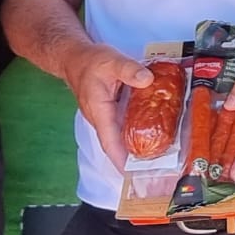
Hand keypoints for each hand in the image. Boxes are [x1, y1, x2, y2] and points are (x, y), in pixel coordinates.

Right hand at [62, 44, 152, 165]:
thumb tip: (147, 79)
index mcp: (99, 111)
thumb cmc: (90, 61)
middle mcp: (101, 119)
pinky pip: (123, 127)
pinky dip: (136, 133)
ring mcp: (105, 117)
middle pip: (117, 145)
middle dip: (133, 161)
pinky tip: (152, 135)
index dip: (121, 160)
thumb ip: (129, 69)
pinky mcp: (110, 112)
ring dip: (135, 149)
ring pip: (120, 137)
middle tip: (156, 172)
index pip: (110, 142)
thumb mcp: (111, 60)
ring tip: (159, 160)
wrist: (75, 58)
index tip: (133, 176)